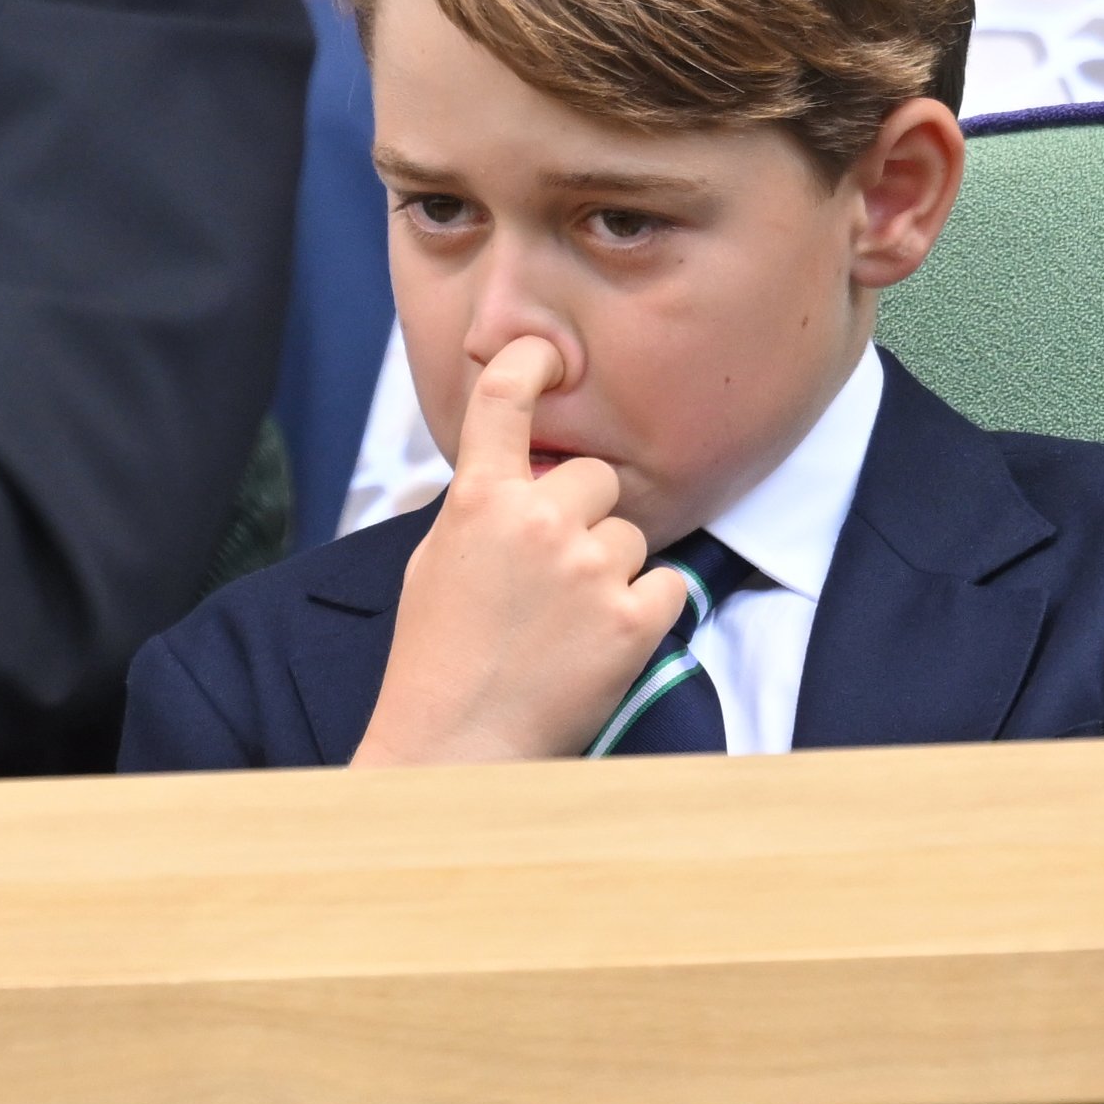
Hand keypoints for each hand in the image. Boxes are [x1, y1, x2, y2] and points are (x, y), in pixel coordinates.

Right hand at [350, 335, 675, 765]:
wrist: (457, 746)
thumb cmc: (435, 660)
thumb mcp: (437, 564)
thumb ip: (481, 512)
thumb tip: (519, 483)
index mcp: (478, 501)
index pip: (503, 401)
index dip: (528, 364)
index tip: (545, 357)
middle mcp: (537, 521)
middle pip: (595, 476)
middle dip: (583, 512)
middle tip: (554, 569)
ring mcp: (590, 569)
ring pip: (631, 534)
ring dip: (612, 566)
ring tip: (569, 620)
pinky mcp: (634, 619)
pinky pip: (668, 583)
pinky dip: (647, 607)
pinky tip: (604, 639)